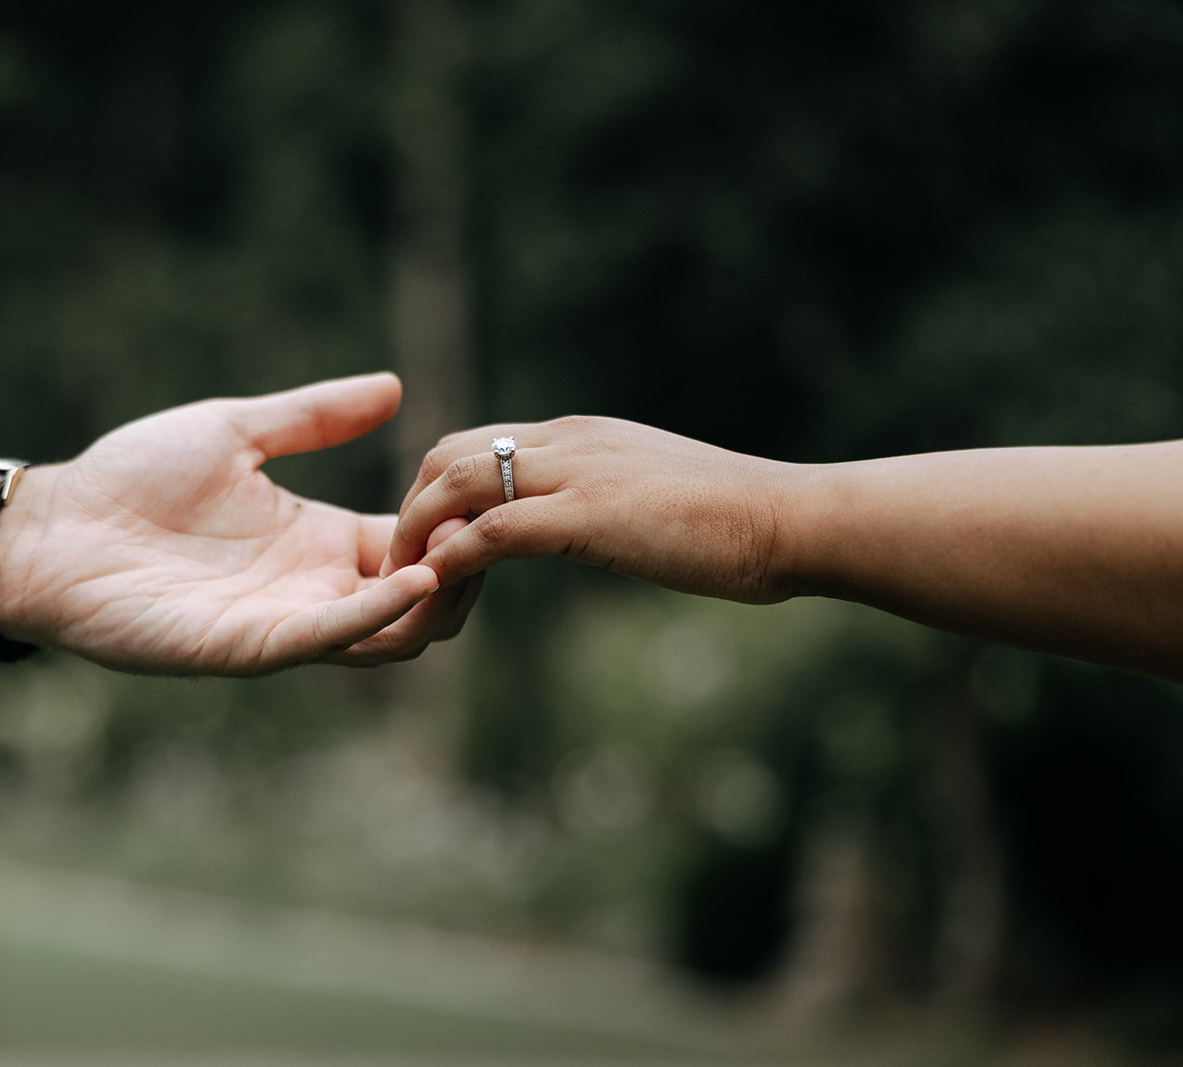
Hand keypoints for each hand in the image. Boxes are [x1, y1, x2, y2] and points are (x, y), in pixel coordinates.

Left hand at [0, 373, 478, 674]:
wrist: (54, 527)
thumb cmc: (132, 478)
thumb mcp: (237, 430)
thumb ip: (314, 416)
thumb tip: (394, 387)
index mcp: (319, 538)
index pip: (415, 544)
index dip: (453, 524)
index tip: (479, 491)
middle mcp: (314, 587)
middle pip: (422, 602)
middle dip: (465, 571)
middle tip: (489, 531)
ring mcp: (287, 622)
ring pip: (392, 637)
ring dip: (435, 600)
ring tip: (459, 555)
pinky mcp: (251, 646)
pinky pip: (329, 639)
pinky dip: (376, 616)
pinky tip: (410, 578)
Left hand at [385, 416, 799, 603]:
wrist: (789, 518)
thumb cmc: (739, 520)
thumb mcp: (655, 497)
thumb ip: (611, 500)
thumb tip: (599, 528)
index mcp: (583, 436)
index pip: (482, 442)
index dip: (442, 487)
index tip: (429, 534)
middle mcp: (568, 442)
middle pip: (450, 452)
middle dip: (414, 504)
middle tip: (402, 559)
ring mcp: (575, 473)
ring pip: (458, 482)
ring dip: (418, 530)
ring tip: (403, 578)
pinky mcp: (585, 515)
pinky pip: (492, 532)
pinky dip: (452, 558)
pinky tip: (436, 588)